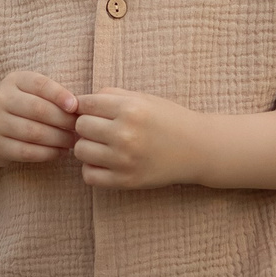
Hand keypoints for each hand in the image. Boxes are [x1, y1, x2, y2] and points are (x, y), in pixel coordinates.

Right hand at [0, 70, 80, 163]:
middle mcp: (1, 99)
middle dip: (64, 121)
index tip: (76, 106)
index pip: (40, 84)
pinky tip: (60, 152)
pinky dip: (47, 153)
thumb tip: (82, 108)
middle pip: (38, 110)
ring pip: (33, 133)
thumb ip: (51, 95)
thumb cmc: (19, 108)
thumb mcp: (29, 92)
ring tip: (73, 142)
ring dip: (58, 139)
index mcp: (14, 81)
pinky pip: (26, 151)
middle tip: (80, 129)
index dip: (60, 95)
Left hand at [74, 89, 205, 188]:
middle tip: (100, 128)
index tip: (93, 111)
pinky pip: (89, 176)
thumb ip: (111, 95)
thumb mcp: (142, 98)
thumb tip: (78, 102)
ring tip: (102, 145)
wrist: (197, 148)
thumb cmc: (167, 119)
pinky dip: (92, 169)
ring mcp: (125, 160)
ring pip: (80, 151)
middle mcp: (125, 134)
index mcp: (130, 109)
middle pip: (80, 127)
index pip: (85, 104)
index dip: (85, 106)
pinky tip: (104, 162)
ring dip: (87, 147)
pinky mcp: (126, 181)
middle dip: (87, 125)